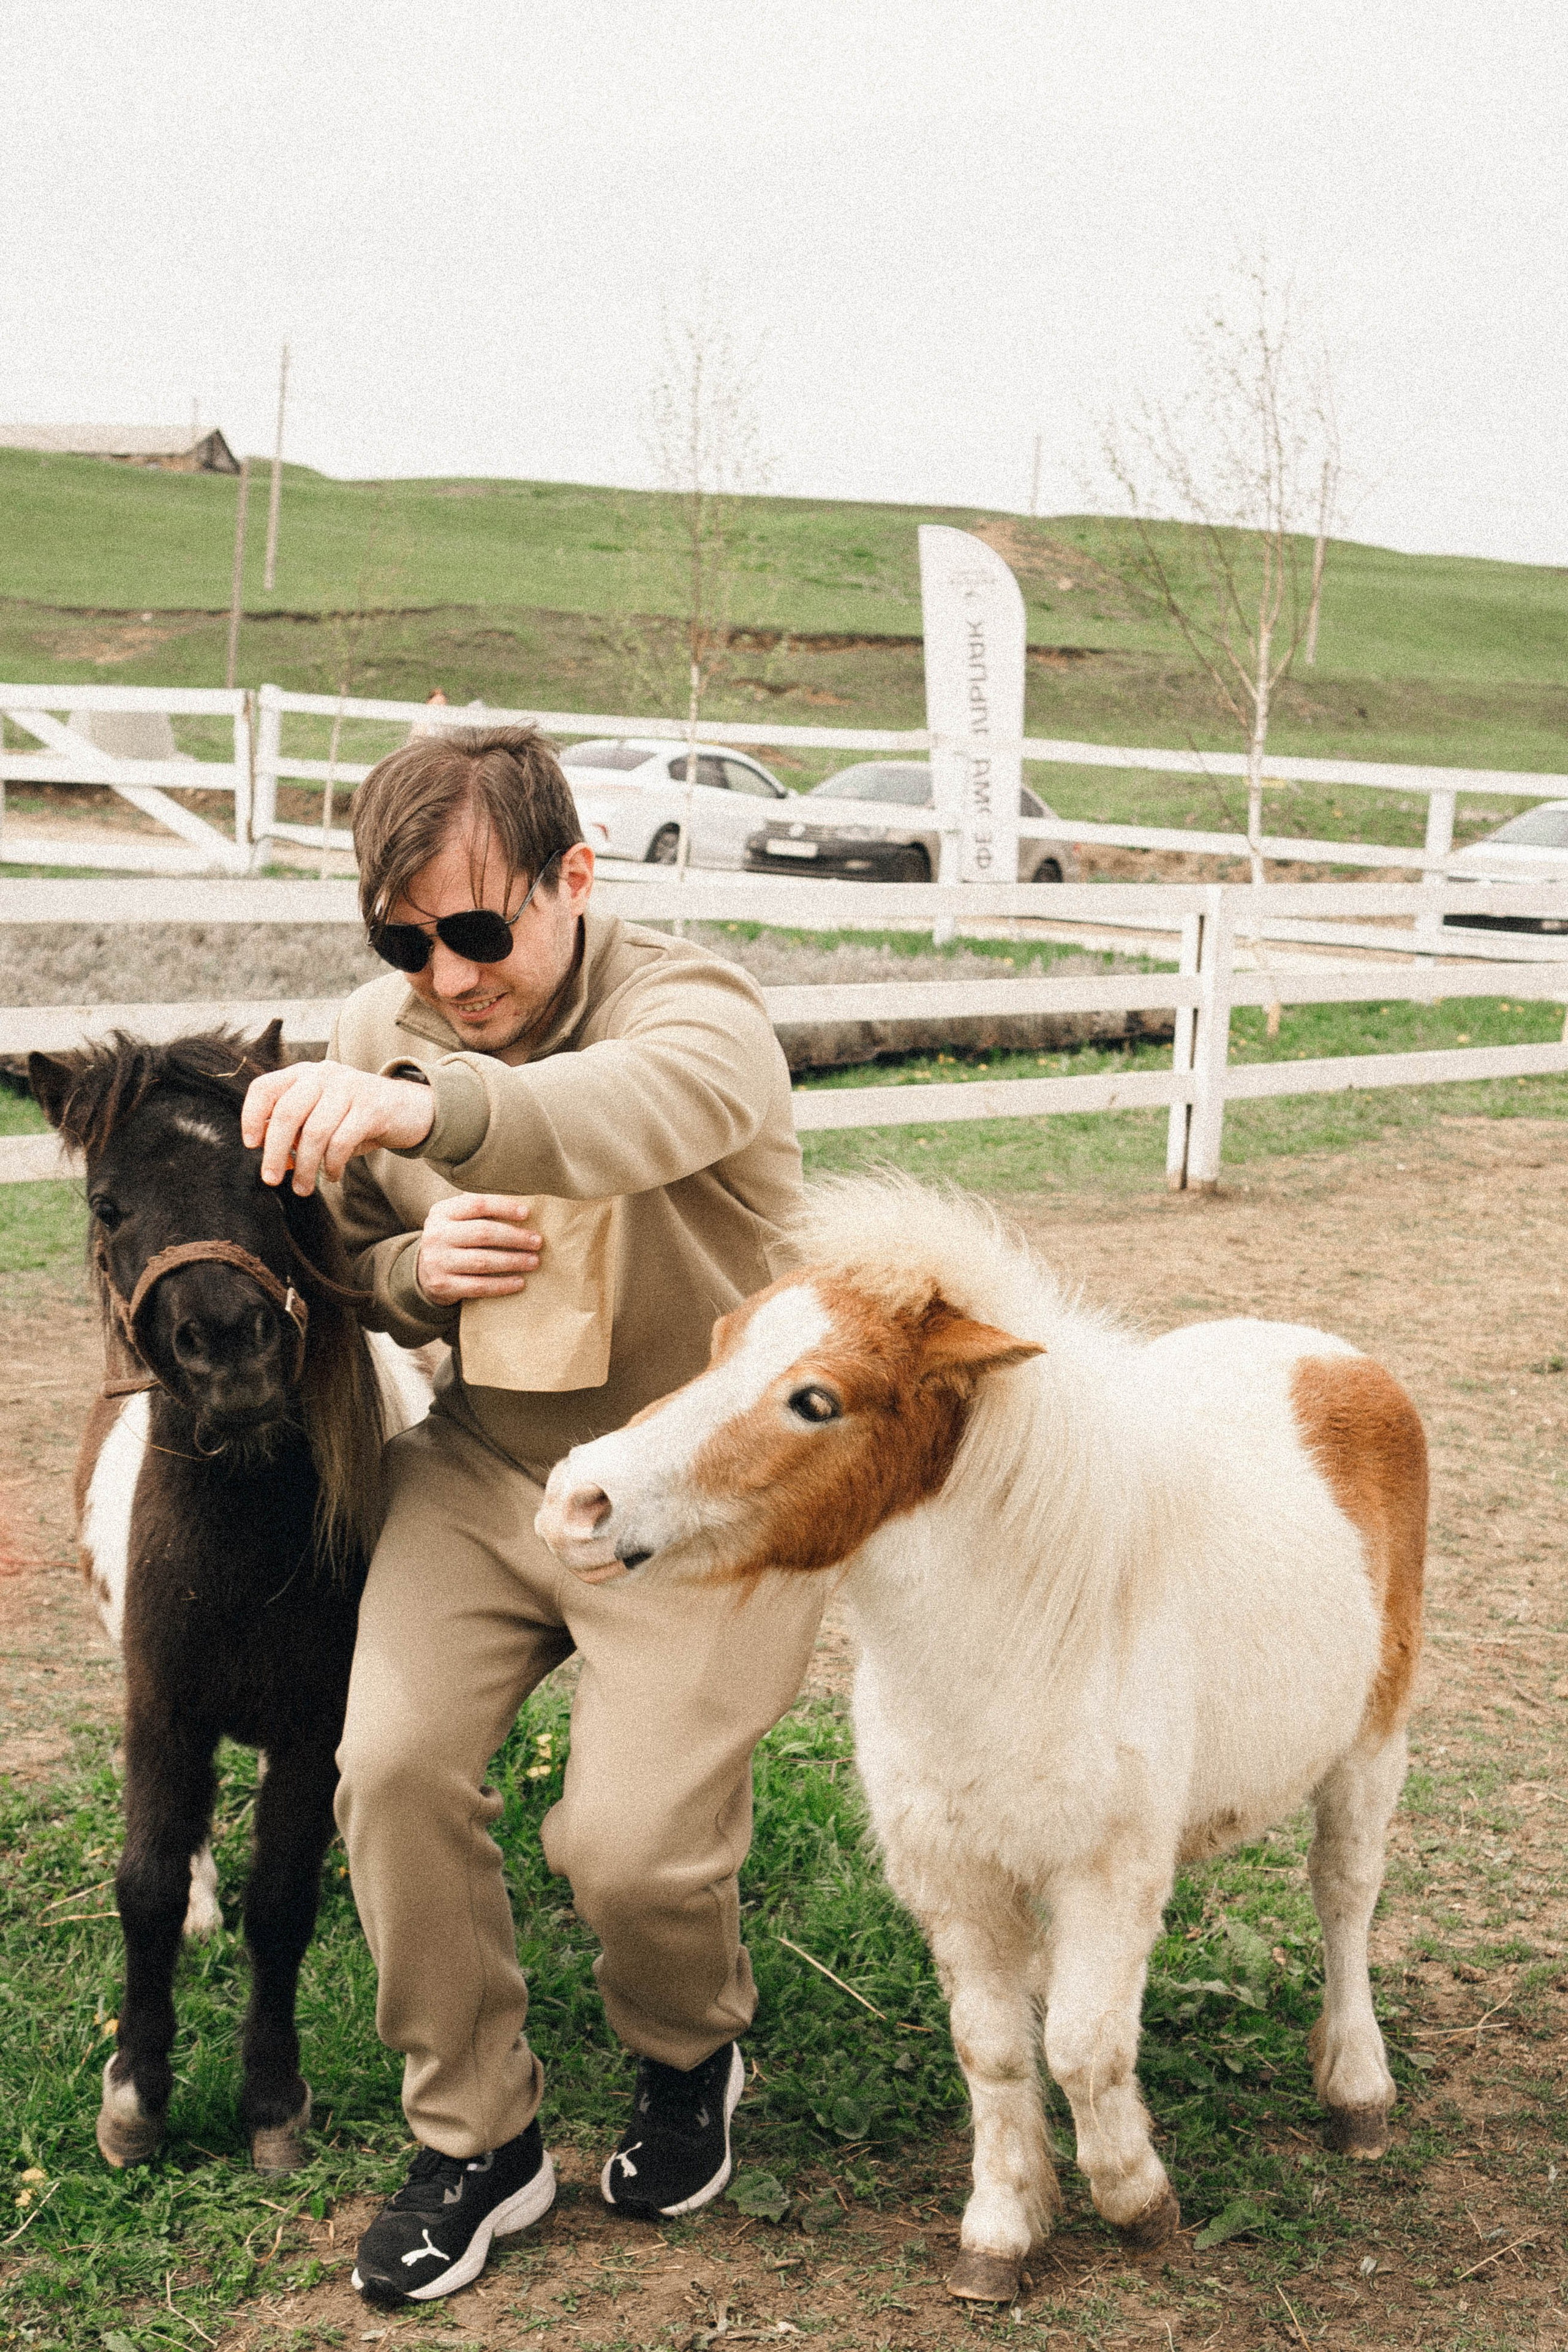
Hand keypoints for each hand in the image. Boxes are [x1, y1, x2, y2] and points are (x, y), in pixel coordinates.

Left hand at [242, 1062, 435, 1194]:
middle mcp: (324, 1074)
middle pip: (286, 1113)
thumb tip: (274, 1163)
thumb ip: (296, 1133)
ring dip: (305, 1167)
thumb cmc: (356, 1117)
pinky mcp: (371, 1107)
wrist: (410, 1108)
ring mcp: (349, 1088)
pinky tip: (332, 1176)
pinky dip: (332, 1165)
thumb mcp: (322, 1117)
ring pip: (315, 1132)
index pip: (265, 1088)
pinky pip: (342, 1142)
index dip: (251, 1116)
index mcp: (304, 1074)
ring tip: (303, 1188)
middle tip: (270, 1179)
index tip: (251, 1145)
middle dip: (274, 1151)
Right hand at [417, 1193, 541, 1303]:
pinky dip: (501, 1285)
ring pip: (482, 1261)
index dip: (503, 1207)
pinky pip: (478, 1286)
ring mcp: (437, 1261)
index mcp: (442, 1212)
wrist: (423, 1271)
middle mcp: (436, 1235)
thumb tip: (523, 1211)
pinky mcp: (443, 1285)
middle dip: (514, 1237)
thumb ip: (479, 1211)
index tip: (526, 1213)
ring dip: (513, 1261)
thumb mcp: (455, 1219)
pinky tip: (519, 1282)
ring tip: (534, 1261)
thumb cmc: (452, 1240)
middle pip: (483, 1233)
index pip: (476, 1204)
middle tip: (537, 1241)